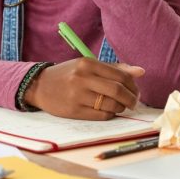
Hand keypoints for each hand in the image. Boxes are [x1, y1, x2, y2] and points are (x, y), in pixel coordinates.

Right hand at [24, 59, 145, 119]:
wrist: (39, 86)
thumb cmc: (67, 75)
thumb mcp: (86, 66)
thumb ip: (113, 68)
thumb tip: (140, 72)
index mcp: (87, 63)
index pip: (120, 75)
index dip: (133, 86)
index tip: (135, 91)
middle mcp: (82, 78)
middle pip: (118, 90)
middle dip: (131, 99)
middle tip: (133, 102)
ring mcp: (77, 95)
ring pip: (111, 104)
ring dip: (121, 108)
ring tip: (119, 106)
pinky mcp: (74, 110)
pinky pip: (102, 115)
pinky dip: (110, 114)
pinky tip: (107, 110)